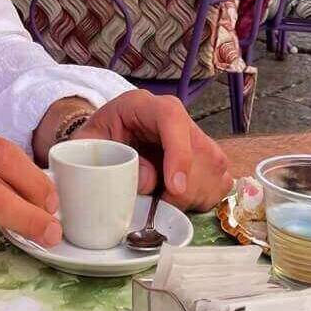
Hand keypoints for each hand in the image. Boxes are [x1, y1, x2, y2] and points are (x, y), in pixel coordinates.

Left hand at [76, 91, 232, 210]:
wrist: (109, 139)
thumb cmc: (98, 140)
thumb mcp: (88, 145)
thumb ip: (107, 159)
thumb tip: (147, 182)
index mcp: (143, 105)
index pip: (171, 118)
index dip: (179, 153)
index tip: (175, 187)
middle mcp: (175, 116)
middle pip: (199, 150)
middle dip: (184, 188)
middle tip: (161, 206)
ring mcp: (196, 134)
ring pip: (215, 167)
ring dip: (194, 195)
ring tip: (167, 201)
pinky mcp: (209, 156)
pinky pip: (222, 181)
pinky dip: (204, 198)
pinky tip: (181, 200)